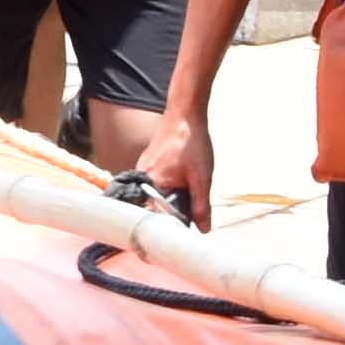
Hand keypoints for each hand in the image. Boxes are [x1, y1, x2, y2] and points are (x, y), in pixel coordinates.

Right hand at [138, 110, 215, 226]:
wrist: (184, 114)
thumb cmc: (192, 143)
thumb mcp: (202, 178)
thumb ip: (201, 206)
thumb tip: (203, 230)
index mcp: (152, 184)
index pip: (156, 217)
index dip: (171, 225)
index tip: (182, 231)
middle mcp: (142, 178)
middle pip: (156, 206)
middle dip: (173, 210)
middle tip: (189, 210)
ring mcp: (143, 169)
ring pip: (157, 194)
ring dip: (172, 197)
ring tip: (187, 190)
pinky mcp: (148, 162)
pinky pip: (156, 182)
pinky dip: (169, 185)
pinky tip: (181, 177)